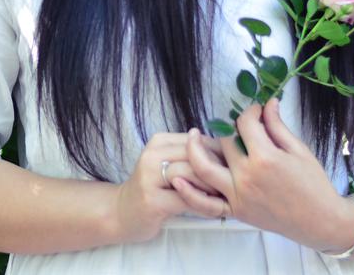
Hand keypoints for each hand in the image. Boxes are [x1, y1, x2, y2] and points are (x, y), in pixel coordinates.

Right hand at [111, 133, 230, 244]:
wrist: (122, 212)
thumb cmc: (152, 189)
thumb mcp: (169, 165)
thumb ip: (191, 157)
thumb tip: (228, 154)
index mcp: (159, 141)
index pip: (198, 141)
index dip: (219, 155)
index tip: (229, 169)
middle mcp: (152, 155)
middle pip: (196, 156)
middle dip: (218, 172)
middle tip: (230, 186)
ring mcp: (149, 177)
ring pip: (192, 175)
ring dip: (212, 188)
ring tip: (221, 198)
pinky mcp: (152, 200)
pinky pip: (187, 200)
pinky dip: (203, 206)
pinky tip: (209, 211)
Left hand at [183, 97, 349, 249]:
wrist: (320, 221)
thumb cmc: (313, 184)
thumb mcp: (298, 150)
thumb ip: (277, 125)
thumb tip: (267, 102)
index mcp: (265, 158)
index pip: (245, 124)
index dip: (249, 112)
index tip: (256, 112)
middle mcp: (247, 176)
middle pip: (224, 141)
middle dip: (229, 129)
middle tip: (235, 126)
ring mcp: (238, 195)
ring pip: (204, 168)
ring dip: (194, 150)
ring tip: (192, 136)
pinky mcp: (235, 211)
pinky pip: (205, 204)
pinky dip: (189, 193)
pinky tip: (179, 178)